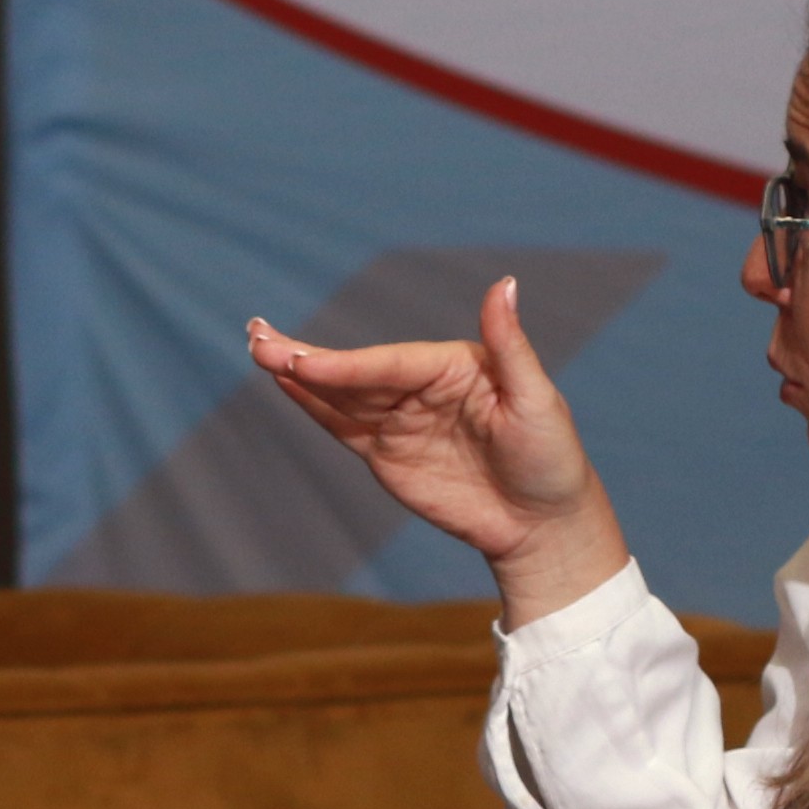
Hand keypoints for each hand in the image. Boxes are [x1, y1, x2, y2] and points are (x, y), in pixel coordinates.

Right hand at [245, 276, 629, 622]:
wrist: (542, 525)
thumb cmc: (551, 457)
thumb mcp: (536, 400)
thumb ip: (509, 345)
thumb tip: (504, 283)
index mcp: (453, 365)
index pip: (391, 363)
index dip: (347, 365)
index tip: (303, 363)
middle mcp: (421, 385)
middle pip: (357, 371)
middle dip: (307, 358)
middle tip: (258, 338)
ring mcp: (400, 420)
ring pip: (341, 395)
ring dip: (299, 374)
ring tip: (257, 349)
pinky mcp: (387, 455)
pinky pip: (343, 427)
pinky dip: (312, 406)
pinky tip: (283, 383)